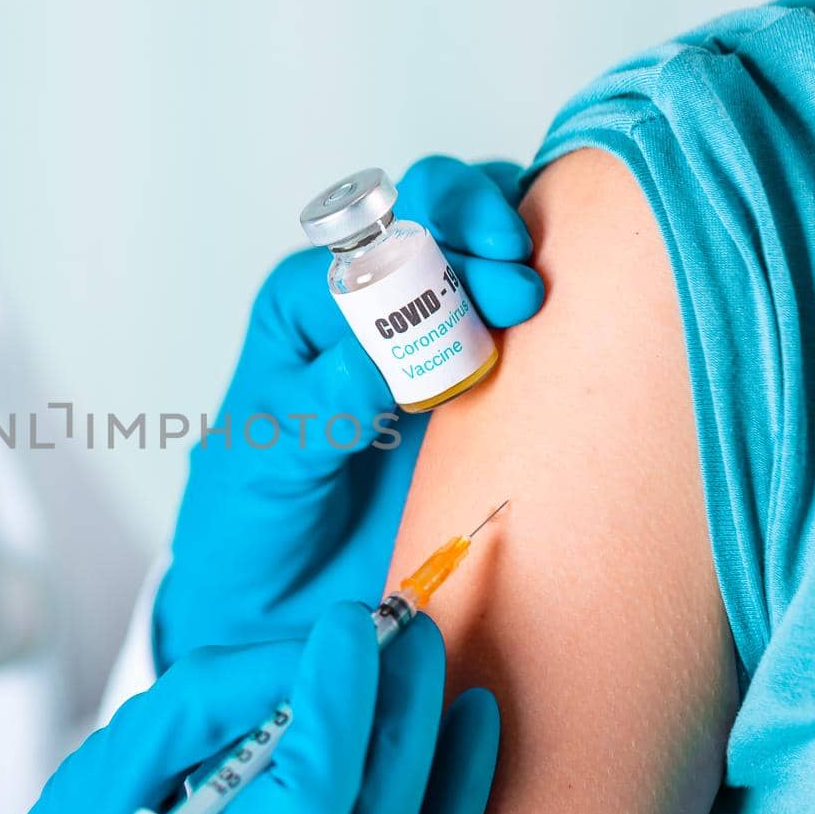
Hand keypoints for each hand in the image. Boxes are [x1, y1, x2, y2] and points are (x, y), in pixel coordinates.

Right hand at [0, 602, 500, 813]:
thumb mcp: (109, 769)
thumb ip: (207, 704)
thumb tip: (307, 650)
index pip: (309, 792)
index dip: (340, 697)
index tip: (351, 620)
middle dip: (401, 710)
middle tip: (411, 627)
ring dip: (437, 755)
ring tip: (437, 672)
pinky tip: (459, 747)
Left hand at [154, 156, 541, 666]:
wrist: (280, 594)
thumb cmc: (251, 519)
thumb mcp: (268, 464)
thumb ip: (318, 409)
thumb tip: (374, 359)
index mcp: (305, 303)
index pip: (371, 242)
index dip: (423, 245)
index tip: (464, 282)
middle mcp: (368, 302)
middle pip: (434, 219)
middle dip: (479, 234)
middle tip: (516, 289)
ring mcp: (430, 336)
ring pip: (484, 254)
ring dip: (517, 258)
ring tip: (533, 303)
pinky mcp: (477, 381)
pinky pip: (517, 328)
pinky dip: (548, 306)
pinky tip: (562, 323)